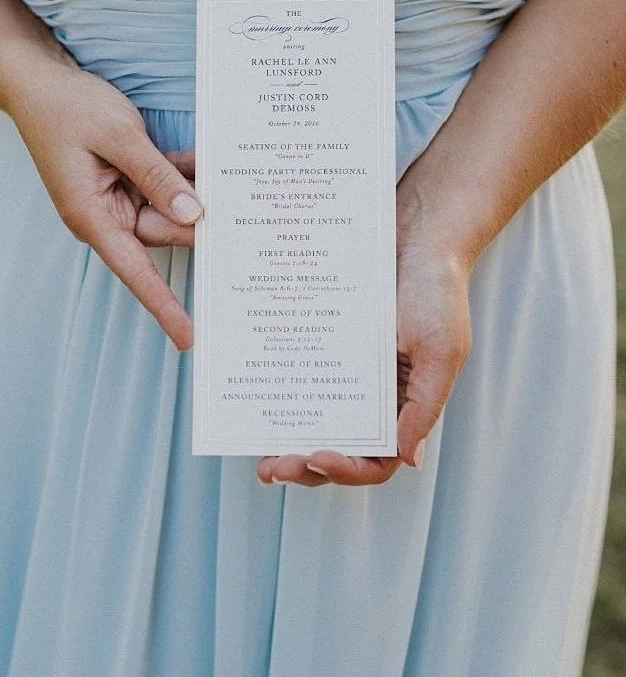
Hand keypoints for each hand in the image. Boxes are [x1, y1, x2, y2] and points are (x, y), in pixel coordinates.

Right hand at [8, 60, 201, 349]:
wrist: (39, 83)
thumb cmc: (69, 108)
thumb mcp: (118, 136)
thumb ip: (157, 176)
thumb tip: (194, 214)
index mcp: (92, 217)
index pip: (135, 273)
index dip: (164, 306)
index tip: (189, 337)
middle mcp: (106, 215)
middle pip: (164, 231)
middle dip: (197, 218)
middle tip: (238, 207)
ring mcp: (118, 198)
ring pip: (171, 207)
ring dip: (193, 189)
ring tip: (225, 174)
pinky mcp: (128, 180)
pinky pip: (165, 184)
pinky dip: (183, 172)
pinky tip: (206, 159)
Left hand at [256, 232, 471, 486]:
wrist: (415, 228)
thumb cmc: (437, 288)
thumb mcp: (442, 349)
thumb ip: (425, 405)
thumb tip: (408, 459)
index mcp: (405, 404)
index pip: (376, 460)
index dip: (346, 470)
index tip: (317, 457)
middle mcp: (373, 395)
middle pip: (337, 447)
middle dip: (305, 466)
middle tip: (273, 466)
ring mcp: (346, 368)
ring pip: (313, 418)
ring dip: (286, 437)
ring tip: (257, 445)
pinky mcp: (325, 340)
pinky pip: (298, 371)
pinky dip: (280, 389)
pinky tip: (257, 393)